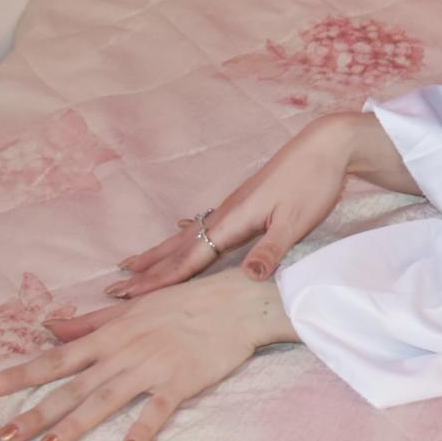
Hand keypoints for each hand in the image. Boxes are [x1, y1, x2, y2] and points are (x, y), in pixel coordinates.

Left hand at [0, 271, 298, 440]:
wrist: (240, 302)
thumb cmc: (187, 302)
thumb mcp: (135, 308)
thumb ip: (91, 324)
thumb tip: (49, 329)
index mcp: (113, 335)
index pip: (59, 358)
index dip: (24, 374)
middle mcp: (126, 352)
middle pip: (74, 387)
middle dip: (37, 413)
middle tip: (5, 436)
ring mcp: (154, 367)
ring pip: (106, 399)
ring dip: (76, 425)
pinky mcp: (183, 380)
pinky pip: (160, 407)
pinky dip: (145, 426)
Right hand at [111, 113, 366, 295]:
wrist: (327, 145)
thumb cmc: (313, 182)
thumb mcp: (297, 221)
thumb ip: (271, 250)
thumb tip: (248, 277)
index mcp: (233, 221)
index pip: (190, 258)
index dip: (159, 279)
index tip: (128, 294)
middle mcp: (225, 213)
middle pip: (179, 248)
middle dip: (148, 270)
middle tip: (114, 288)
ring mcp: (233, 206)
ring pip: (188, 235)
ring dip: (160, 253)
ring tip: (133, 263)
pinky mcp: (245, 202)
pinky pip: (204, 224)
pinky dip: (185, 235)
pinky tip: (180, 229)